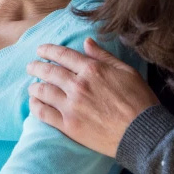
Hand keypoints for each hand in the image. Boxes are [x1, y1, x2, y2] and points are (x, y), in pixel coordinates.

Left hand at [26, 38, 159, 157]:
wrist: (142, 132)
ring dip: (34, 86)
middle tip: (30, 66)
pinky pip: (45, 113)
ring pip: (44, 91)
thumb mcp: (126, 71)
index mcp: (92, 69)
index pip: (63, 55)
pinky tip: (34, 103)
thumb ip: (103, 56)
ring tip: (31, 86)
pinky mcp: (69, 125)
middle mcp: (78, 85)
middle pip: (49, 71)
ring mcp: (72, 105)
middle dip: (36, 66)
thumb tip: (87, 41)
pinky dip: (36, 106)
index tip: (40, 50)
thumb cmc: (139, 100)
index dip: (48, 50)